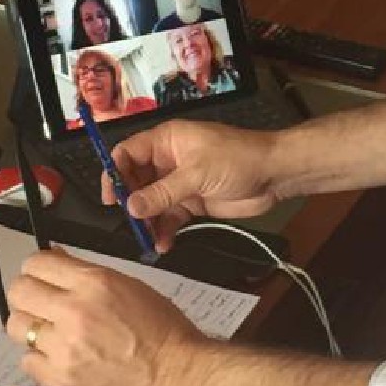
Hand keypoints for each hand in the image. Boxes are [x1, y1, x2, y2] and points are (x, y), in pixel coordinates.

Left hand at [6, 248, 203, 385]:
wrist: (176, 378)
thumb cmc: (163, 332)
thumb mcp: (129, 286)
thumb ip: (87, 275)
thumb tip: (57, 261)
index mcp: (94, 283)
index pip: (37, 263)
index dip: (38, 268)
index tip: (43, 276)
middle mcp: (74, 312)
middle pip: (18, 291)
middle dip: (28, 293)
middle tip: (41, 303)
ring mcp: (63, 348)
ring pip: (16, 326)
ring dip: (30, 326)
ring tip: (51, 333)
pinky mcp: (59, 379)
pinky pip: (27, 361)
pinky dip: (39, 358)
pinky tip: (60, 358)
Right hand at [105, 120, 279, 245]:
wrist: (273, 175)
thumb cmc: (237, 158)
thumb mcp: (196, 173)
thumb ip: (162, 192)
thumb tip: (131, 207)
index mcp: (166, 141)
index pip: (128, 153)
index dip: (116, 173)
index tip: (112, 198)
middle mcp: (168, 161)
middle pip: (137, 181)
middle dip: (132, 202)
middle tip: (131, 223)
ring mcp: (180, 182)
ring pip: (152, 203)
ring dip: (148, 221)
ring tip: (147, 239)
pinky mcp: (192, 202)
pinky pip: (170, 217)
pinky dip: (164, 230)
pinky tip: (163, 244)